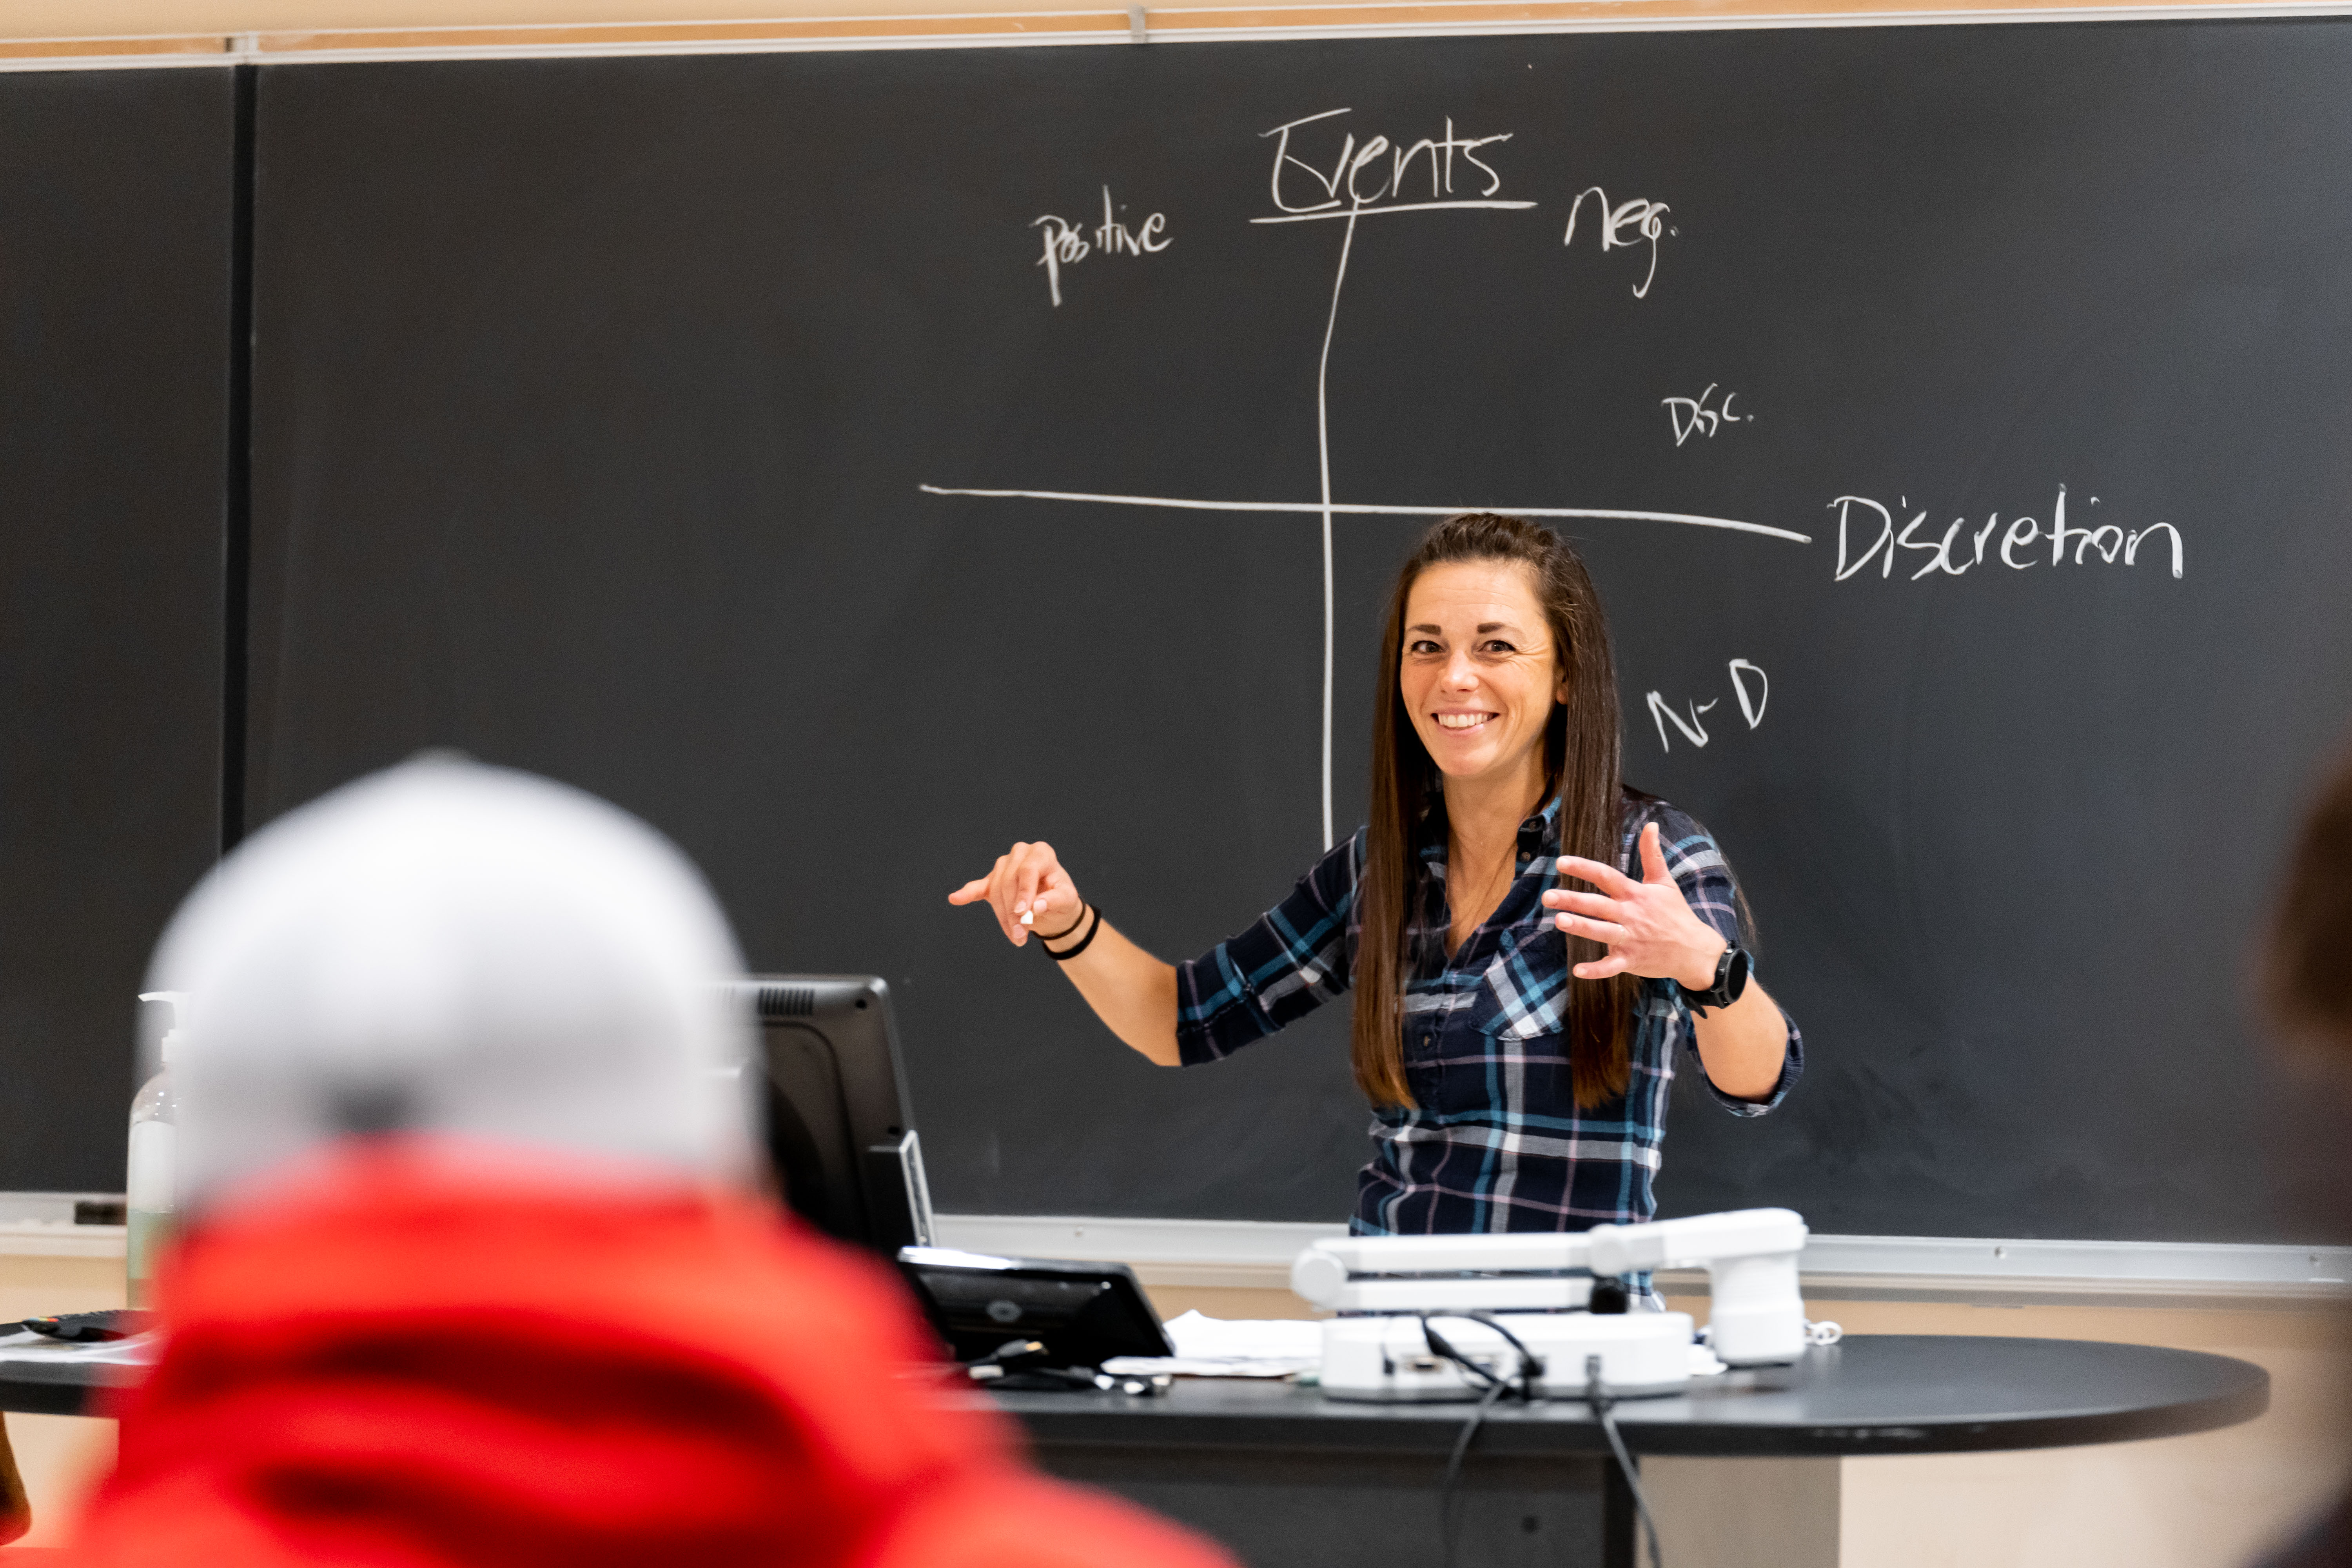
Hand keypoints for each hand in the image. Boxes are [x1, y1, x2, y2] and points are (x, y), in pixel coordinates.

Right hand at [948, 840, 1085, 948]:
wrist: (1054, 906)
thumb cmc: (1062, 899)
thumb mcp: (1067, 901)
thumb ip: (1054, 901)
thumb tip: (1036, 907)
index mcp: (1041, 853)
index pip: (1027, 870)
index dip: (1024, 892)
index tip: (1023, 914)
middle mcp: (1020, 853)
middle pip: (1009, 882)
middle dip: (1013, 913)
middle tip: (1021, 937)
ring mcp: (1003, 865)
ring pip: (996, 891)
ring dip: (1003, 917)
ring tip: (1016, 938)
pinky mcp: (991, 880)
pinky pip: (978, 888)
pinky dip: (967, 894)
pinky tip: (955, 898)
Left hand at [1542, 822, 1727, 986]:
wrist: (1695, 950)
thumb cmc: (1676, 914)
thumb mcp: (1665, 882)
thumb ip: (1652, 854)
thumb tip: (1650, 825)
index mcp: (1635, 894)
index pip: (1606, 876)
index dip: (1584, 868)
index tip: (1561, 862)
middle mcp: (1630, 915)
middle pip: (1598, 905)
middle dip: (1572, 900)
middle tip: (1547, 896)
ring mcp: (1631, 939)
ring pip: (1602, 932)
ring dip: (1581, 927)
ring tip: (1559, 920)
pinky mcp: (1632, 960)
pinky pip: (1611, 966)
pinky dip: (1596, 970)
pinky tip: (1577, 970)